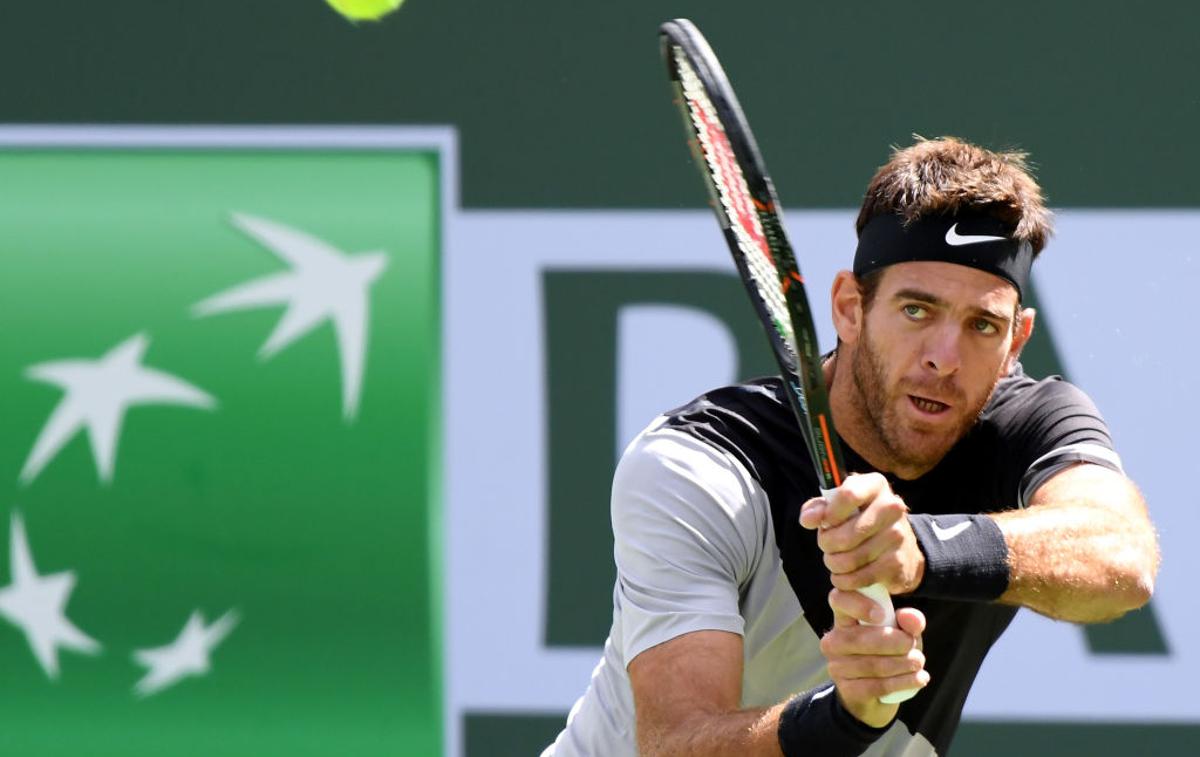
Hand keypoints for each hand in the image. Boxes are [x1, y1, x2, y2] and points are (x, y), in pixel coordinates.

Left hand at [799, 472, 924, 594]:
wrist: (900, 547)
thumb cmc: (860, 520)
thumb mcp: (839, 506)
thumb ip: (818, 508)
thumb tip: (808, 519)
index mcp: (875, 485)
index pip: (848, 495)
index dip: (829, 514)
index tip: (825, 523)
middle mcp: (891, 507)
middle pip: (843, 536)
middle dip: (827, 545)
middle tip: (828, 546)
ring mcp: (897, 536)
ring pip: (849, 560)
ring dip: (834, 565)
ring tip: (836, 560)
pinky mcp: (897, 563)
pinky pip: (859, 578)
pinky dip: (845, 581)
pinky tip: (846, 575)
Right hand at [820, 588, 929, 726]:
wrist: (874, 696)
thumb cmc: (888, 654)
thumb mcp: (902, 634)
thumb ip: (909, 622)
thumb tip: (911, 617)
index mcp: (844, 618)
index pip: (839, 600)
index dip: (857, 604)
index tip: (881, 615)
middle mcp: (834, 641)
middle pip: (860, 639)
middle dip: (894, 642)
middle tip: (913, 645)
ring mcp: (837, 667)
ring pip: (873, 664)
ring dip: (903, 664)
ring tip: (918, 663)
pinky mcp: (847, 690)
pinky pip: (878, 685)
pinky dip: (904, 682)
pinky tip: (918, 679)